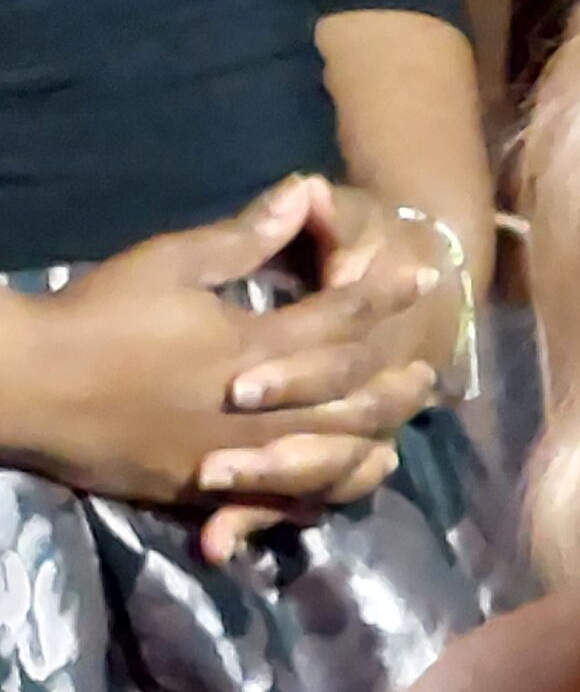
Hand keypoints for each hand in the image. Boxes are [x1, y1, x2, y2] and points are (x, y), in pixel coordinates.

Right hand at [6, 180, 441, 537]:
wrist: (29, 388)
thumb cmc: (97, 316)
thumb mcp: (170, 263)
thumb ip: (244, 238)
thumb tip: (304, 191)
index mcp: (253, 347)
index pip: (340, 319)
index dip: (384, 295)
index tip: (422, 278)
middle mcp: (260, 411)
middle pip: (351, 400)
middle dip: (394, 383)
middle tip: (427, 373)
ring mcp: (237, 458)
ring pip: (329, 458)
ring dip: (371, 441)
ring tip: (398, 434)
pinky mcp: (208, 491)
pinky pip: (282, 500)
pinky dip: (322, 491)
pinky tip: (342, 481)